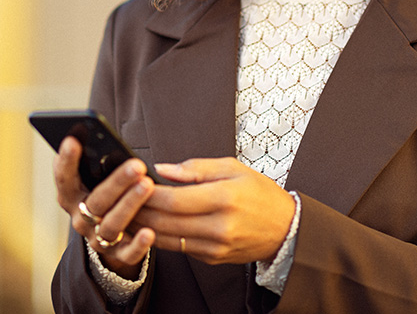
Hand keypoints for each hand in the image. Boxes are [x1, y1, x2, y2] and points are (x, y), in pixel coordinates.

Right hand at [54, 136, 155, 278]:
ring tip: (147, 185)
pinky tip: (149, 233)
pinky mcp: (116, 256)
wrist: (110, 238)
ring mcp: (97, 238)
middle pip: (96, 201)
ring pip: (112, 224)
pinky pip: (127, 253)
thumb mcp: (95, 179)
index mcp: (72, 197)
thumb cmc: (106, 195)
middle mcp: (81, 218)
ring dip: (130, 204)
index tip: (73, 140)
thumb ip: (95, 162)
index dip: (67, 161)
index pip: (65, 179)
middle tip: (137, 165)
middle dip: (117, 182)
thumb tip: (95, 135)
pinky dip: (138, 245)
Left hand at [133, 157, 295, 264]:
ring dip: (144, 227)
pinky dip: (161, 237)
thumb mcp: (233, 168)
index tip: (134, 182)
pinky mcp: (211, 259)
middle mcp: (218, 226)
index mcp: (224, 198)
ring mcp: (214, 247)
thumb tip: (163, 169)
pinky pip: (178, 248)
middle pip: (165, 222)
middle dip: (139, 211)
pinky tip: (150, 225)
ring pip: (167, 239)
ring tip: (129, 212)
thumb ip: (197, 168)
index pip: (174, 199)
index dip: (149, 193)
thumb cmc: (260, 194)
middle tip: (122, 199)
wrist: (285, 229)